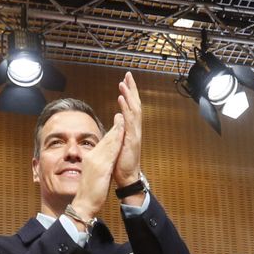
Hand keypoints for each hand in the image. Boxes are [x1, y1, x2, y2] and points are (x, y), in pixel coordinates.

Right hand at [70, 114, 124, 219]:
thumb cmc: (89, 193)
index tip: (117, 124)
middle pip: (105, 140)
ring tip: (123, 119)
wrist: (83, 203)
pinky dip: (116, 141)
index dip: (110, 133)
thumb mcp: (93, 176)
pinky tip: (122, 134)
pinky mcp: (101, 167)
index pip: (102, 143)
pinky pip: (111, 151)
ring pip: (108, 142)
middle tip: (121, 115)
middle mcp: (92, 157)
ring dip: (116, 130)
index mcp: (90, 159)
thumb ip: (97, 167)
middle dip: (114, 127)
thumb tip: (102, 163)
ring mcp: (96, 161)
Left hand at [112, 72, 142, 192]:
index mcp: (131, 129)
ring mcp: (135, 134)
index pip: (131, 107)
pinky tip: (121, 99)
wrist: (127, 178)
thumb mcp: (118, 141)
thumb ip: (119, 128)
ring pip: (134, 110)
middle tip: (128, 74)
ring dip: (129, 96)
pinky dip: (126, 109)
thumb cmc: (122, 162)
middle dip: (132, 89)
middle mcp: (135, 129)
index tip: (125, 81)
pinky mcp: (132, 140)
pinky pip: (130, 121)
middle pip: (135, 104)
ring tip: (123, 83)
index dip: (129, 94)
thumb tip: (118, 116)